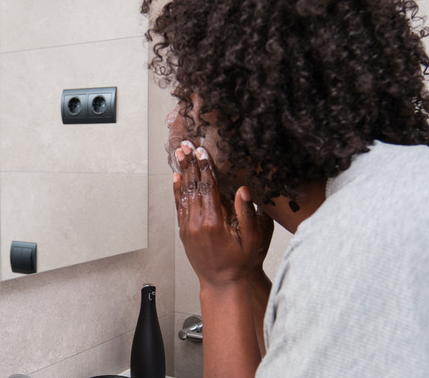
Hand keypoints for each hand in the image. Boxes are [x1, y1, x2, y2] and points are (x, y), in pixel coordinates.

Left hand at [174, 141, 272, 288]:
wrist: (222, 284)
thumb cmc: (240, 264)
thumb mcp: (252, 239)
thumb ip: (246, 213)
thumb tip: (243, 190)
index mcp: (214, 222)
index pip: (208, 187)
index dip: (205, 167)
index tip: (202, 151)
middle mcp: (197, 223)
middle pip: (193, 186)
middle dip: (190, 163)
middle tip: (185, 144)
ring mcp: (188, 227)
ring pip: (183, 193)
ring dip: (182, 172)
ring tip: (179, 154)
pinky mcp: (184, 232)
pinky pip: (179, 206)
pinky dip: (177, 190)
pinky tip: (176, 177)